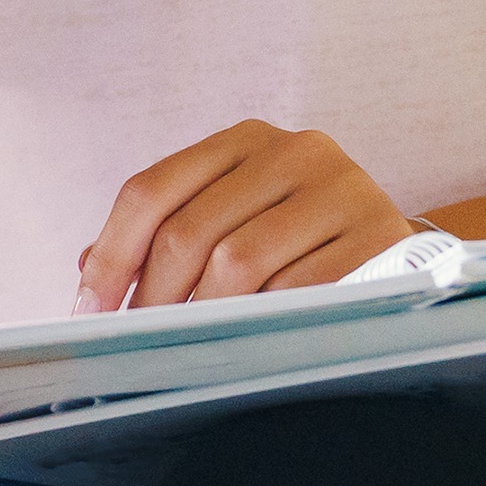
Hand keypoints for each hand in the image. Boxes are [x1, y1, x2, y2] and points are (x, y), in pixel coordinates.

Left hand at [76, 120, 423, 311]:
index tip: (88, 311)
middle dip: (154, 298)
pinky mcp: (379, 238)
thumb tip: (88, 274)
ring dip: (205, 316)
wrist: (396, 252)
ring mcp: (342, 190)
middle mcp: (296, 150)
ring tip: (193, 346)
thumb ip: (166, 235)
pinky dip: (265, 324)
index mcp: (245, 139)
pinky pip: (297, 293)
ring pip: (240, 264)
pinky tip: (255, 340)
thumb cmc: (296, 242)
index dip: (112, 254)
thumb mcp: (233, 219)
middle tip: (140, 343)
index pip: (152, 190)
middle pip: (190, 230)